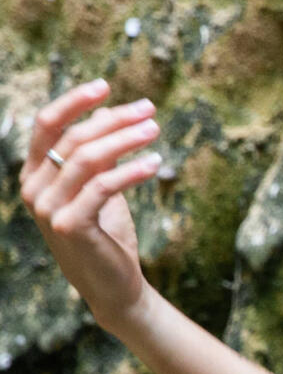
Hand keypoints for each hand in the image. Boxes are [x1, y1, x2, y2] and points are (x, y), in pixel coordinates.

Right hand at [19, 79, 164, 333]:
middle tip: (149, 110)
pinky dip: (131, 171)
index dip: (74, 101)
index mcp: (35, 175)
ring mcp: (48, 209)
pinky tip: (156, 164)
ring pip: (87, 158)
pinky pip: (103, 186)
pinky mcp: (71, 226)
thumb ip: (97, 157)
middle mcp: (34, 189)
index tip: (106, 85)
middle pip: (72, 137)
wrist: (114, 287)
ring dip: (125, 140)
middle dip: (113, 119)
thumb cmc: (107, 236)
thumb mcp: (99, 189)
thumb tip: (110, 118)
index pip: (47, 125)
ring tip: (155, 130)